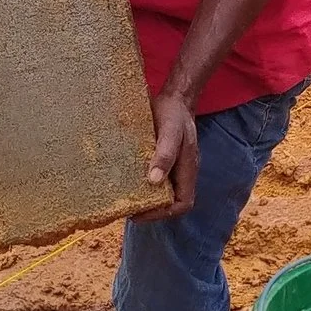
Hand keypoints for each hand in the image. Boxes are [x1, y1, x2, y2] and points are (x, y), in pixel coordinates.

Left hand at [133, 92, 198, 219]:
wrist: (174, 98)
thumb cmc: (174, 113)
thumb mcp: (170, 131)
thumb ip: (165, 154)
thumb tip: (154, 180)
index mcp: (187, 170)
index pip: (182, 204)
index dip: (164, 213)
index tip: (141, 212)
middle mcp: (180, 173)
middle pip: (169, 202)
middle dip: (149, 209)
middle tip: (126, 208)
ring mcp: (170, 167)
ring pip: (159, 192)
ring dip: (143, 198)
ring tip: (122, 198)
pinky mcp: (158, 160)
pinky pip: (152, 178)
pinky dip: (139, 184)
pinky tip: (123, 181)